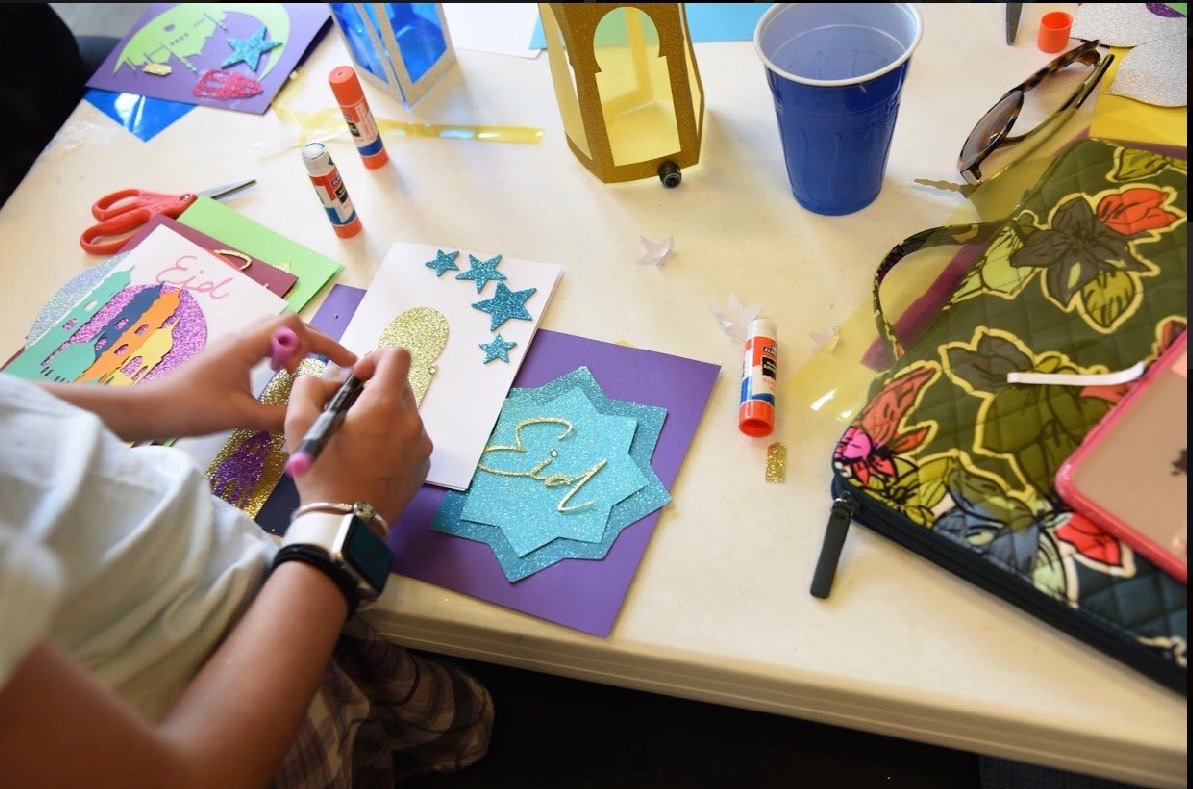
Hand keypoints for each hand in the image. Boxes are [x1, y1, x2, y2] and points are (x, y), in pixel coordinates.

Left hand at [138, 314, 355, 437]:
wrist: (147, 410)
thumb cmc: (191, 408)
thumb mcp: (240, 416)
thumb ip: (279, 416)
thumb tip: (310, 416)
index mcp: (247, 345)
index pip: (295, 325)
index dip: (321, 341)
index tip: (336, 365)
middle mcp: (242, 339)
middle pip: (289, 324)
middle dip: (316, 341)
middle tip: (333, 365)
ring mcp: (233, 347)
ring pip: (276, 334)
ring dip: (297, 347)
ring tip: (306, 371)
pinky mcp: (226, 358)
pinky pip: (263, 346)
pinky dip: (281, 355)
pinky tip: (280, 376)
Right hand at [284, 347, 431, 523]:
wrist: (344, 523)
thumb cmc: (321, 472)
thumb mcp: (299, 424)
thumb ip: (310, 387)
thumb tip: (331, 380)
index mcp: (385, 405)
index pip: (397, 356)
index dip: (375, 358)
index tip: (357, 379)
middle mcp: (411, 420)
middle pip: (399, 386)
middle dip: (375, 391)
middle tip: (349, 414)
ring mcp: (421, 444)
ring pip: (404, 414)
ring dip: (383, 417)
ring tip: (358, 442)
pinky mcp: (424, 465)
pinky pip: (410, 439)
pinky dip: (393, 440)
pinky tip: (370, 460)